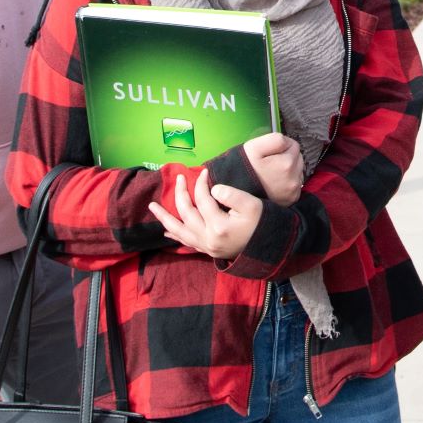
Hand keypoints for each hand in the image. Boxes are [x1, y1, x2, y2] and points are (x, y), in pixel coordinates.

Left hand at [148, 170, 263, 259]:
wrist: (270, 246)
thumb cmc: (263, 223)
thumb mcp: (252, 205)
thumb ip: (231, 194)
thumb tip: (212, 189)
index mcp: (219, 226)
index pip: (203, 199)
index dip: (202, 183)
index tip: (205, 172)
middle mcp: (208, 238)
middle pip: (187, 212)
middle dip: (181, 192)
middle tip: (180, 178)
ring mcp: (206, 246)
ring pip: (179, 230)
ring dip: (165, 217)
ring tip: (152, 207)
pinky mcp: (208, 250)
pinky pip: (186, 242)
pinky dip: (175, 235)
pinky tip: (166, 231)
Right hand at [244, 132, 302, 206]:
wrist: (237, 194)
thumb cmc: (243, 168)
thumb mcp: (254, 147)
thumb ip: (275, 139)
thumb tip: (288, 142)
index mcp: (287, 163)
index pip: (293, 145)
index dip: (281, 146)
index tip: (269, 153)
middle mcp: (294, 179)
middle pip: (298, 158)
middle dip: (286, 157)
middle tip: (269, 163)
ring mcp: (293, 190)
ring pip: (298, 170)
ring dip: (289, 169)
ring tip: (271, 173)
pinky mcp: (292, 198)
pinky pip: (297, 183)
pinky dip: (288, 180)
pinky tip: (275, 182)